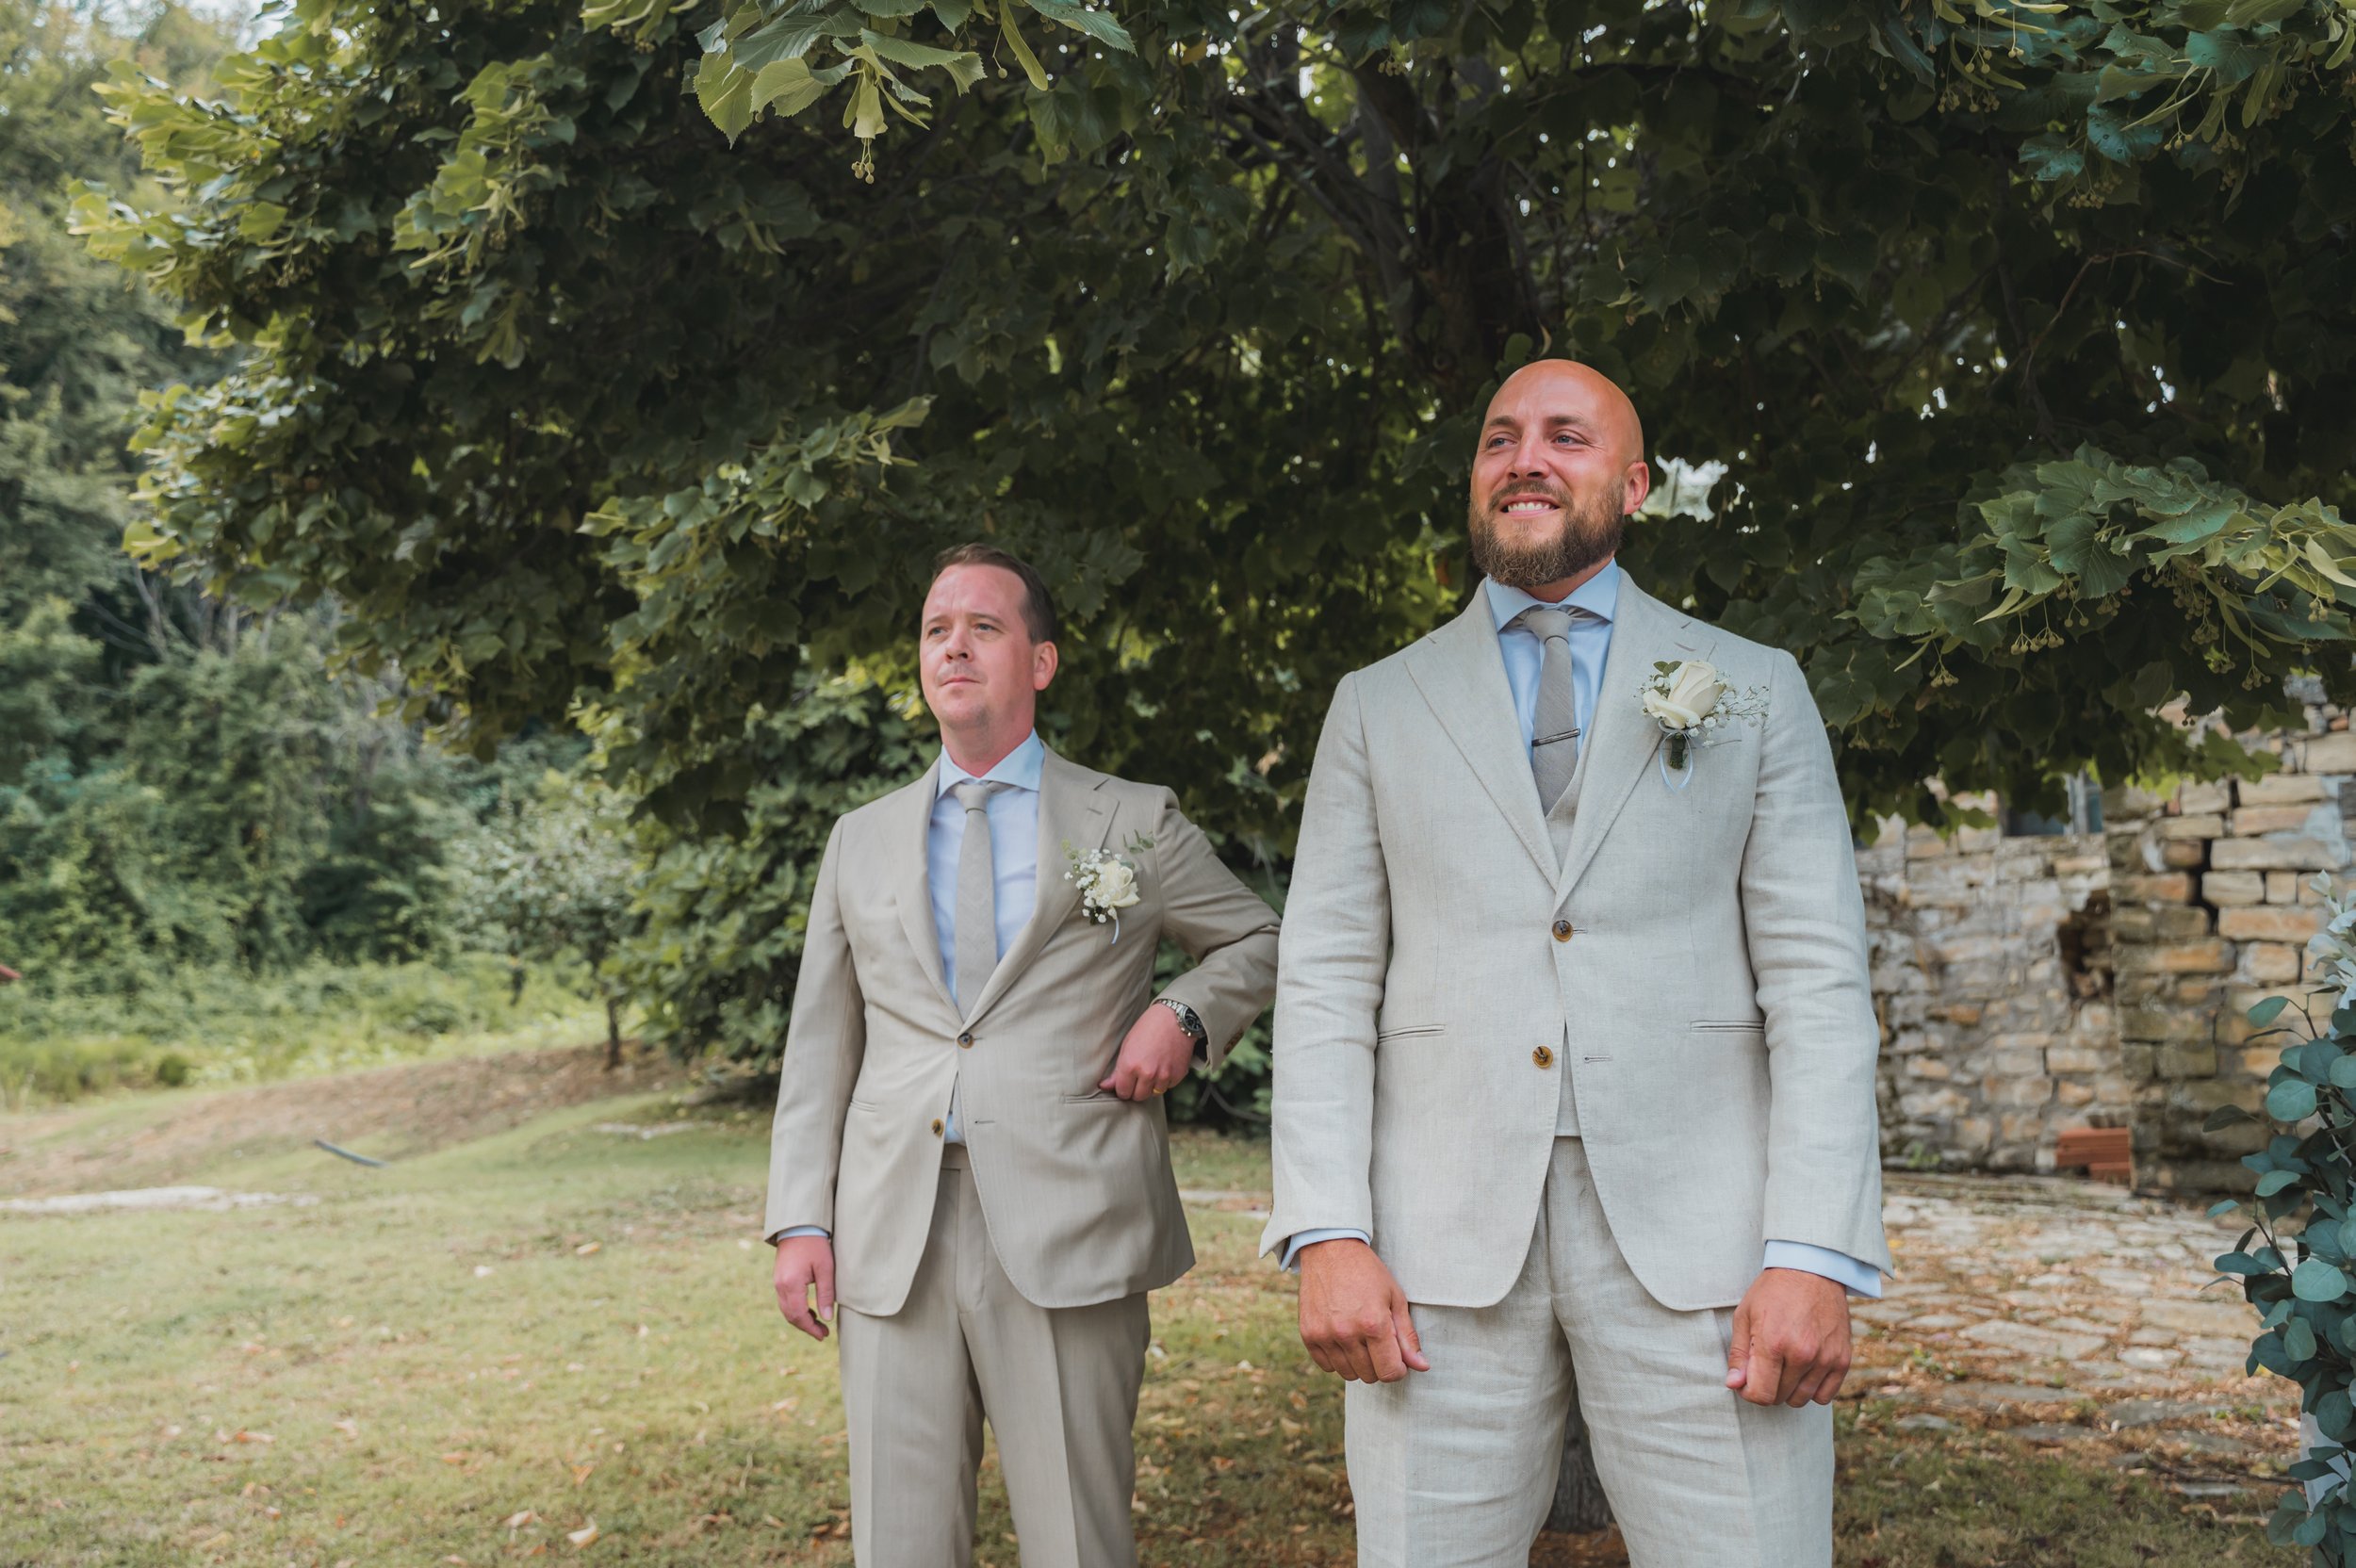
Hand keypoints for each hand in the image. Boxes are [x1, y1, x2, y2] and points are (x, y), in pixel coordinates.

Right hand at [772, 1235, 835, 1341]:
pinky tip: (809, 1310)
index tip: (823, 1336)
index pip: (799, 1315)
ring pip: (786, 1309)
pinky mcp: (779, 1279)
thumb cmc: (815, 1245)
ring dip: (800, 1319)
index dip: (811, 1329)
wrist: (798, 1226)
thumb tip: (828, 1318)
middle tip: (823, 1333)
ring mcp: (777, 1282)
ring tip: (818, 1323)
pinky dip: (796, 1309)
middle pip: (790, 1316)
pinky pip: (785, 1301)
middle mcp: (780, 1286)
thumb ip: (826, 1294)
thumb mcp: (825, 1269)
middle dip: (806, 1327)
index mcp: (791, 1284)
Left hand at [1099, 1004, 1195, 1099]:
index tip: (1125, 1083)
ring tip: (1152, 1067)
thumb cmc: (1147, 1028)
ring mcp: (1164, 1075)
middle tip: (1138, 1076)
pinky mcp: (1178, 1075)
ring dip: (1152, 1085)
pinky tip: (1164, 1064)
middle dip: (1136, 1089)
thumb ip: (1117, 1070)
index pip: (1123, 1092)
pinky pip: (1168, 1086)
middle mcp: (1147, 1073)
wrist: (1175, 1017)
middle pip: (1138, 1097)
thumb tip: (1105, 1086)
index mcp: (1130, 1066)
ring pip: (1154, 1093)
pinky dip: (1165, 1080)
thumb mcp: (1127, 1045)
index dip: (1123, 1088)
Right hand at [1297, 1237, 1428, 1383]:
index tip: (1397, 1355)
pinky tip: (1342, 1337)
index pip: (1390, 1372)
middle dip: (1379, 1363)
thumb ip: (1407, 1336)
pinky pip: (1326, 1366)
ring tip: (1359, 1337)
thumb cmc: (1368, 1273)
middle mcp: (1347, 1333)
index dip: (1398, 1368)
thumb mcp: (1395, 1298)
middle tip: (1377, 1340)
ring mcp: (1324, 1335)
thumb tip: (1421, 1366)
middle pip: (1370, 1376)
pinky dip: (1337, 1358)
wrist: (1330, 1250)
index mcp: (1373, 1324)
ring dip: (1358, 1362)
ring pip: (1348, 1374)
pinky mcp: (1308, 1335)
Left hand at [1724, 1267, 1849, 1405]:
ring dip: (1789, 1389)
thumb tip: (1734, 1384)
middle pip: (1779, 1397)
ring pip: (1801, 1399)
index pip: (1760, 1395)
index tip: (1747, 1381)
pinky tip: (1804, 1371)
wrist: (1812, 1270)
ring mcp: (1825, 1358)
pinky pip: (1825, 1396)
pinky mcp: (1842, 1359)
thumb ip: (1739, 1354)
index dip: (1748, 1393)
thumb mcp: (1745, 1315)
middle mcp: (1802, 1354)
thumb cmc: (1773, 1291)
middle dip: (1767, 1387)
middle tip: (1765, 1366)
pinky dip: (1812, 1389)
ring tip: (1784, 1365)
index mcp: (1773, 1343)